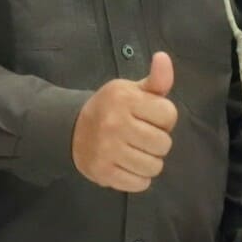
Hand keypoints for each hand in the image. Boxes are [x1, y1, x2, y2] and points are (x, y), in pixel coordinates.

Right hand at [74, 52, 178, 190]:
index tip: (150, 117)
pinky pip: (140, 183)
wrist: (72, 130)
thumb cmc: (112, 108)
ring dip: (149, 161)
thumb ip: (156, 80)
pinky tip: (128, 164)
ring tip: (136, 151)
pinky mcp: (103, 172)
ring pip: (154, 166)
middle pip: (164, 143)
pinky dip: (139, 177)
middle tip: (142, 136)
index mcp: (124, 99)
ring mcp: (107, 150)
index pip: (169, 114)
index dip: (164, 118)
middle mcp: (115, 123)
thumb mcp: (132, 90)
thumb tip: (163, 57)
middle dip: (158, 141)